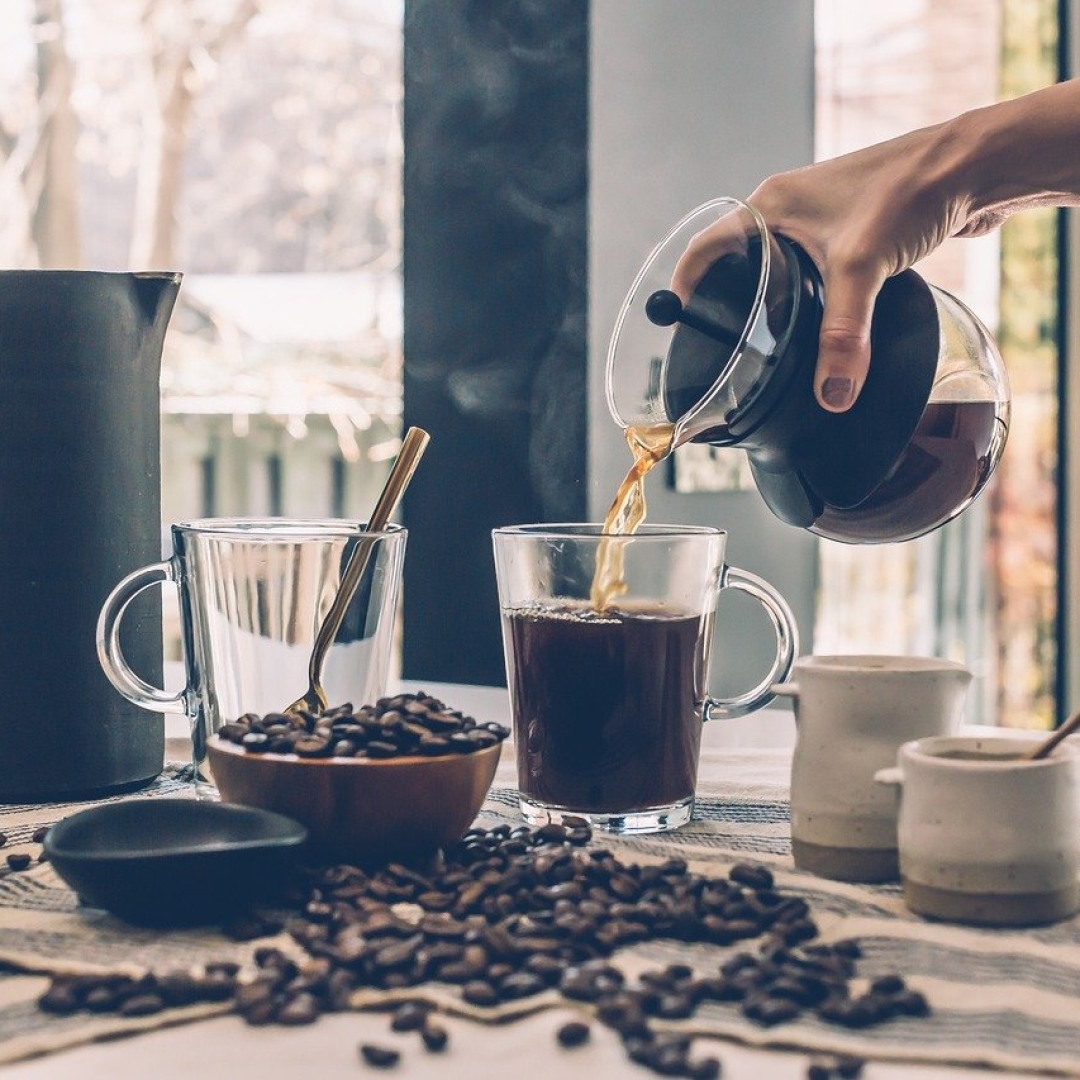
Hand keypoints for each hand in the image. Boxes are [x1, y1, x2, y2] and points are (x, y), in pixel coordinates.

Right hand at [672, 122, 976, 411]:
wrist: (973, 164)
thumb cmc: (909, 188)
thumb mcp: (862, 268)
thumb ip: (843, 335)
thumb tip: (831, 394)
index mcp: (769, 206)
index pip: (706, 247)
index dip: (685, 286)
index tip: (676, 322)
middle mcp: (788, 209)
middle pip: (739, 261)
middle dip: (729, 302)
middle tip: (724, 344)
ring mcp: (821, 220)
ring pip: (779, 268)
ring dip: (772, 302)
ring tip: (767, 343)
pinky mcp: (853, 232)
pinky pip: (816, 270)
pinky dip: (810, 298)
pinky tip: (820, 325)